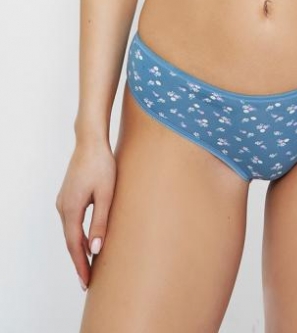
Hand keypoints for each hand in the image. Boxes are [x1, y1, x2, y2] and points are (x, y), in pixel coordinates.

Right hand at [55, 139, 116, 290]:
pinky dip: (77, 235)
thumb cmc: (102, 165)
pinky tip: (85, 241)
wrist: (91, 141)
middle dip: (79, 261)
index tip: (86, 283)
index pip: (74, 245)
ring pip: (70, 231)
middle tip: (87, 282)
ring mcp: (63, 200)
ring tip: (88, 266)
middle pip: (70, 240)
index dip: (80, 265)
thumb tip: (95, 250)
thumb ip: (100, 222)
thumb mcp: (106, 194)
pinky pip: (71, 221)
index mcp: (71, 209)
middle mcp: (63, 207)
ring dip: (77, 249)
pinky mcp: (68, 195)